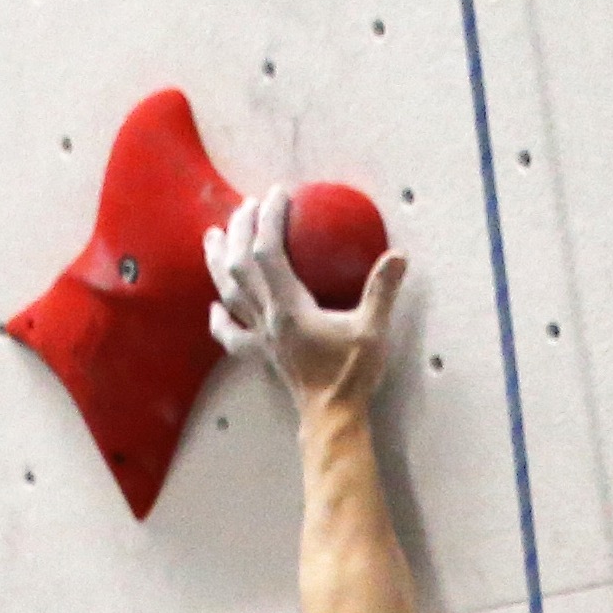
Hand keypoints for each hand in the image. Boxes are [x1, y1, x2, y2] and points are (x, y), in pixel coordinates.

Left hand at [206, 191, 404, 411]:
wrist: (332, 418)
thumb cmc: (352, 376)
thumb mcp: (373, 330)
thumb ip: (382, 291)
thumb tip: (399, 256)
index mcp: (290, 307)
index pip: (268, 252)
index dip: (269, 218)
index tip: (279, 194)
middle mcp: (267, 318)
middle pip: (239, 266)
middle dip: (240, 230)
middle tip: (247, 206)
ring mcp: (260, 337)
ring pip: (228, 293)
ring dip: (218, 261)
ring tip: (213, 236)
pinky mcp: (261, 355)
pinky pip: (231, 335)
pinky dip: (218, 318)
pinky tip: (214, 306)